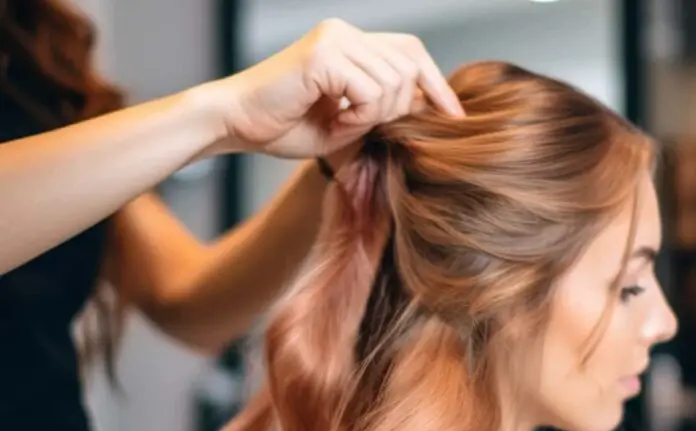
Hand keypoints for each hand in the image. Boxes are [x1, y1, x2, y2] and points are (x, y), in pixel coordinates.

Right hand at [202, 18, 463, 158]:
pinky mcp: (324, 55)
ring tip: (343, 123)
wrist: (235, 124)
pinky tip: (336, 120)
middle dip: (399, 108)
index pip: (410, 51)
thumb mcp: (346, 120)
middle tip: (361, 125)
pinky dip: (360, 116)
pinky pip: (370, 92)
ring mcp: (334, 39)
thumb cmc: (282, 126)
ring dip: (375, 115)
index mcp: (349, 43)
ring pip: (394, 81)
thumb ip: (381, 108)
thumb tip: (425, 106)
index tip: (454, 116)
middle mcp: (344, 33)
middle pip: (408, 67)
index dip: (437, 83)